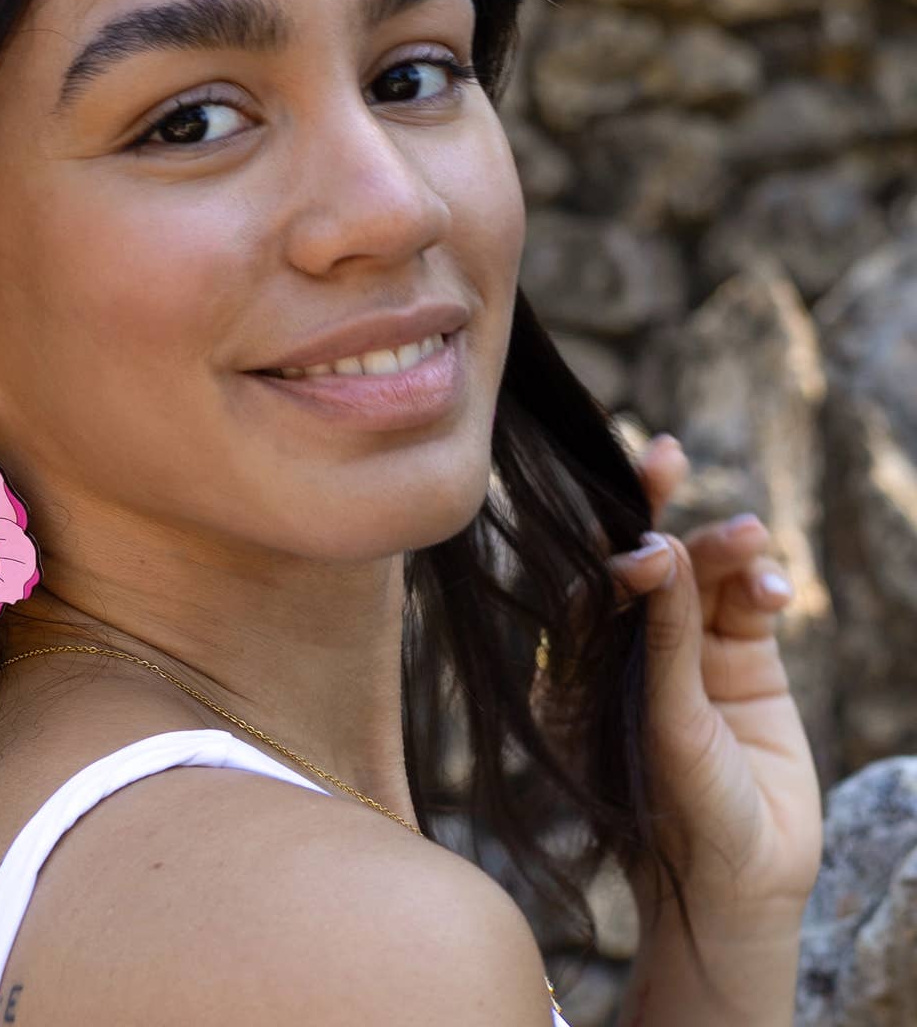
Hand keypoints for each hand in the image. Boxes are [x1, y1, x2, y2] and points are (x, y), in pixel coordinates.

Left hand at [606, 435, 822, 926]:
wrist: (735, 892)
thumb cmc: (671, 819)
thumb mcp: (661, 725)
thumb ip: (664, 641)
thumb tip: (659, 551)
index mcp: (577, 663)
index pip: (588, 580)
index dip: (607, 536)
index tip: (637, 518)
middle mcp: (628, 650)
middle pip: (642, 564)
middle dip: (655, 509)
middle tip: (666, 458)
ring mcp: (689, 655)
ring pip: (703, 579)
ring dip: (723, 549)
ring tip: (750, 538)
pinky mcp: (745, 667)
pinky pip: (748, 608)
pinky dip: (760, 588)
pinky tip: (773, 590)